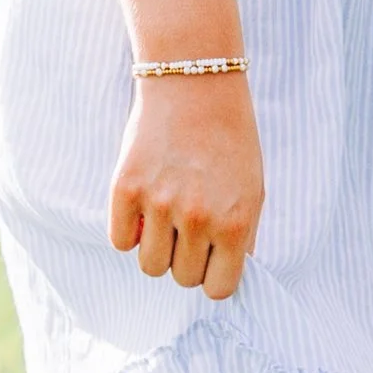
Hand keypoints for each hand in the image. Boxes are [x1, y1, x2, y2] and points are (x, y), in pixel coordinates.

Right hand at [108, 75, 263, 298]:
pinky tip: (143, 203)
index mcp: (235, 222)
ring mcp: (158, 203)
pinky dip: (129, 230)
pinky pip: (119, 241)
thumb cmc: (229, 137)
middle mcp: (197, 218)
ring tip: (166, 213)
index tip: (211, 258)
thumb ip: (242, 237)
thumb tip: (223, 277)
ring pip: (150, 264)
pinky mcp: (125, 188)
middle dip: (186, 258)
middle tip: (189, 224)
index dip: (213, 276)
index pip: (218, 289)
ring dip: (156, 246)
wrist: (195, 82)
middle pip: (181, 278)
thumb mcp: (253, 189)